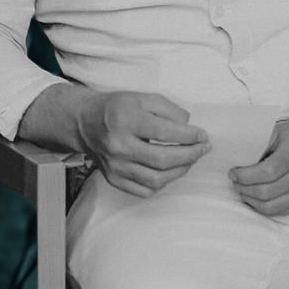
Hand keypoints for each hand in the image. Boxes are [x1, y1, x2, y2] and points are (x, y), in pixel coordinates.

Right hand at [78, 91, 207, 197]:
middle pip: (163, 159)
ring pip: (156, 179)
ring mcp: (115, 166)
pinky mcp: (114, 179)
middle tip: (203, 148)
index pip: (165, 133)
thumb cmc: (116, 108)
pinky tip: (171, 171)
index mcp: (125, 120)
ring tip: (190, 159)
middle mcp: (118, 146)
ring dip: (180, 171)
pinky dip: (163, 184)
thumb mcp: (142, 98)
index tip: (203, 135)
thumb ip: (168, 109)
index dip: (189, 136)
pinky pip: (144, 190)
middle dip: (190, 155)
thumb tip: (188, 126)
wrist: (85, 123)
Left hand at [230, 118, 288, 215]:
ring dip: (252, 200)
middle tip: (235, 182)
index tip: (233, 173)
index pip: (268, 172)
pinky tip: (254, 197)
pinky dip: (263, 207)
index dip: (246, 176)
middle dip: (245, 189)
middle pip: (267, 192)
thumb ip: (259, 148)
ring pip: (272, 206)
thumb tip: (238, 167)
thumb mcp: (275, 132)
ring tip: (242, 190)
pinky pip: (280, 211)